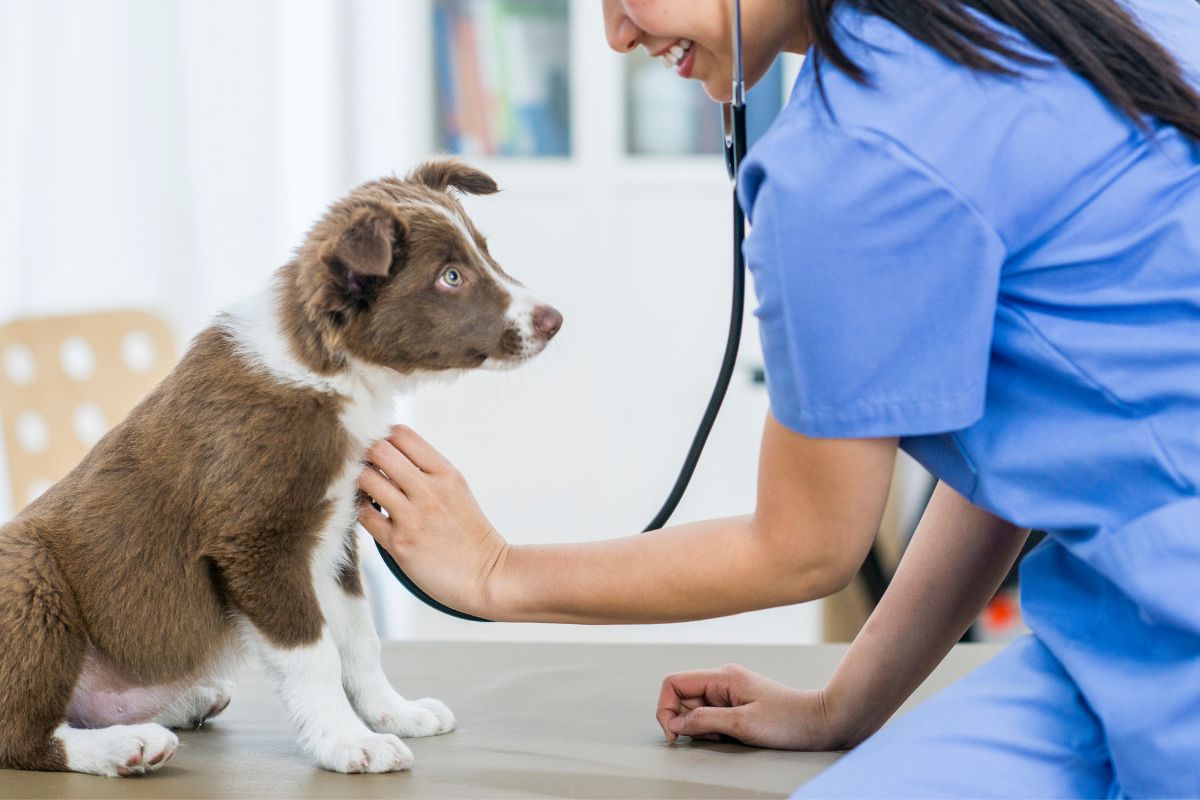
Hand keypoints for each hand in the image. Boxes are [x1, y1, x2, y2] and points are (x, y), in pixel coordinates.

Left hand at [357, 425, 508, 618]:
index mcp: (445, 473)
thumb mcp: (456, 489)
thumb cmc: (469, 533)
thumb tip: (388, 454)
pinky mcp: (399, 544)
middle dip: (366, 454)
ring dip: (359, 481)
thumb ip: (427, 470)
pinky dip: (360, 509)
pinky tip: (369, 511)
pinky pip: (364, 515)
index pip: (402, 434)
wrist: (487, 575)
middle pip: (379, 450)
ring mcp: (413, 517)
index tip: (379, 449)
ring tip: (366, 490)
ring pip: (366, 479)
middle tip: (364, 467)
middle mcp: (429, 490)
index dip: (383, 436)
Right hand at [657, 664, 852, 750]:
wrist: (821, 722)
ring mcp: (730, 692)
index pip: (674, 683)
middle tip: (711, 737)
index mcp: (722, 677)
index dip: (666, 708)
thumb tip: (674, 724)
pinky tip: (732, 737)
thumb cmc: (787, 721)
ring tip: (727, 737)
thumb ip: (704, 720)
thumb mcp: (742, 724)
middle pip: (682, 698)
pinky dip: (714, 730)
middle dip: (687, 722)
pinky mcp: (737, 705)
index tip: (675, 734)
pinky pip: (711, 716)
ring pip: (696, 710)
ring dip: (702, 728)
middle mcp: (722, 680)